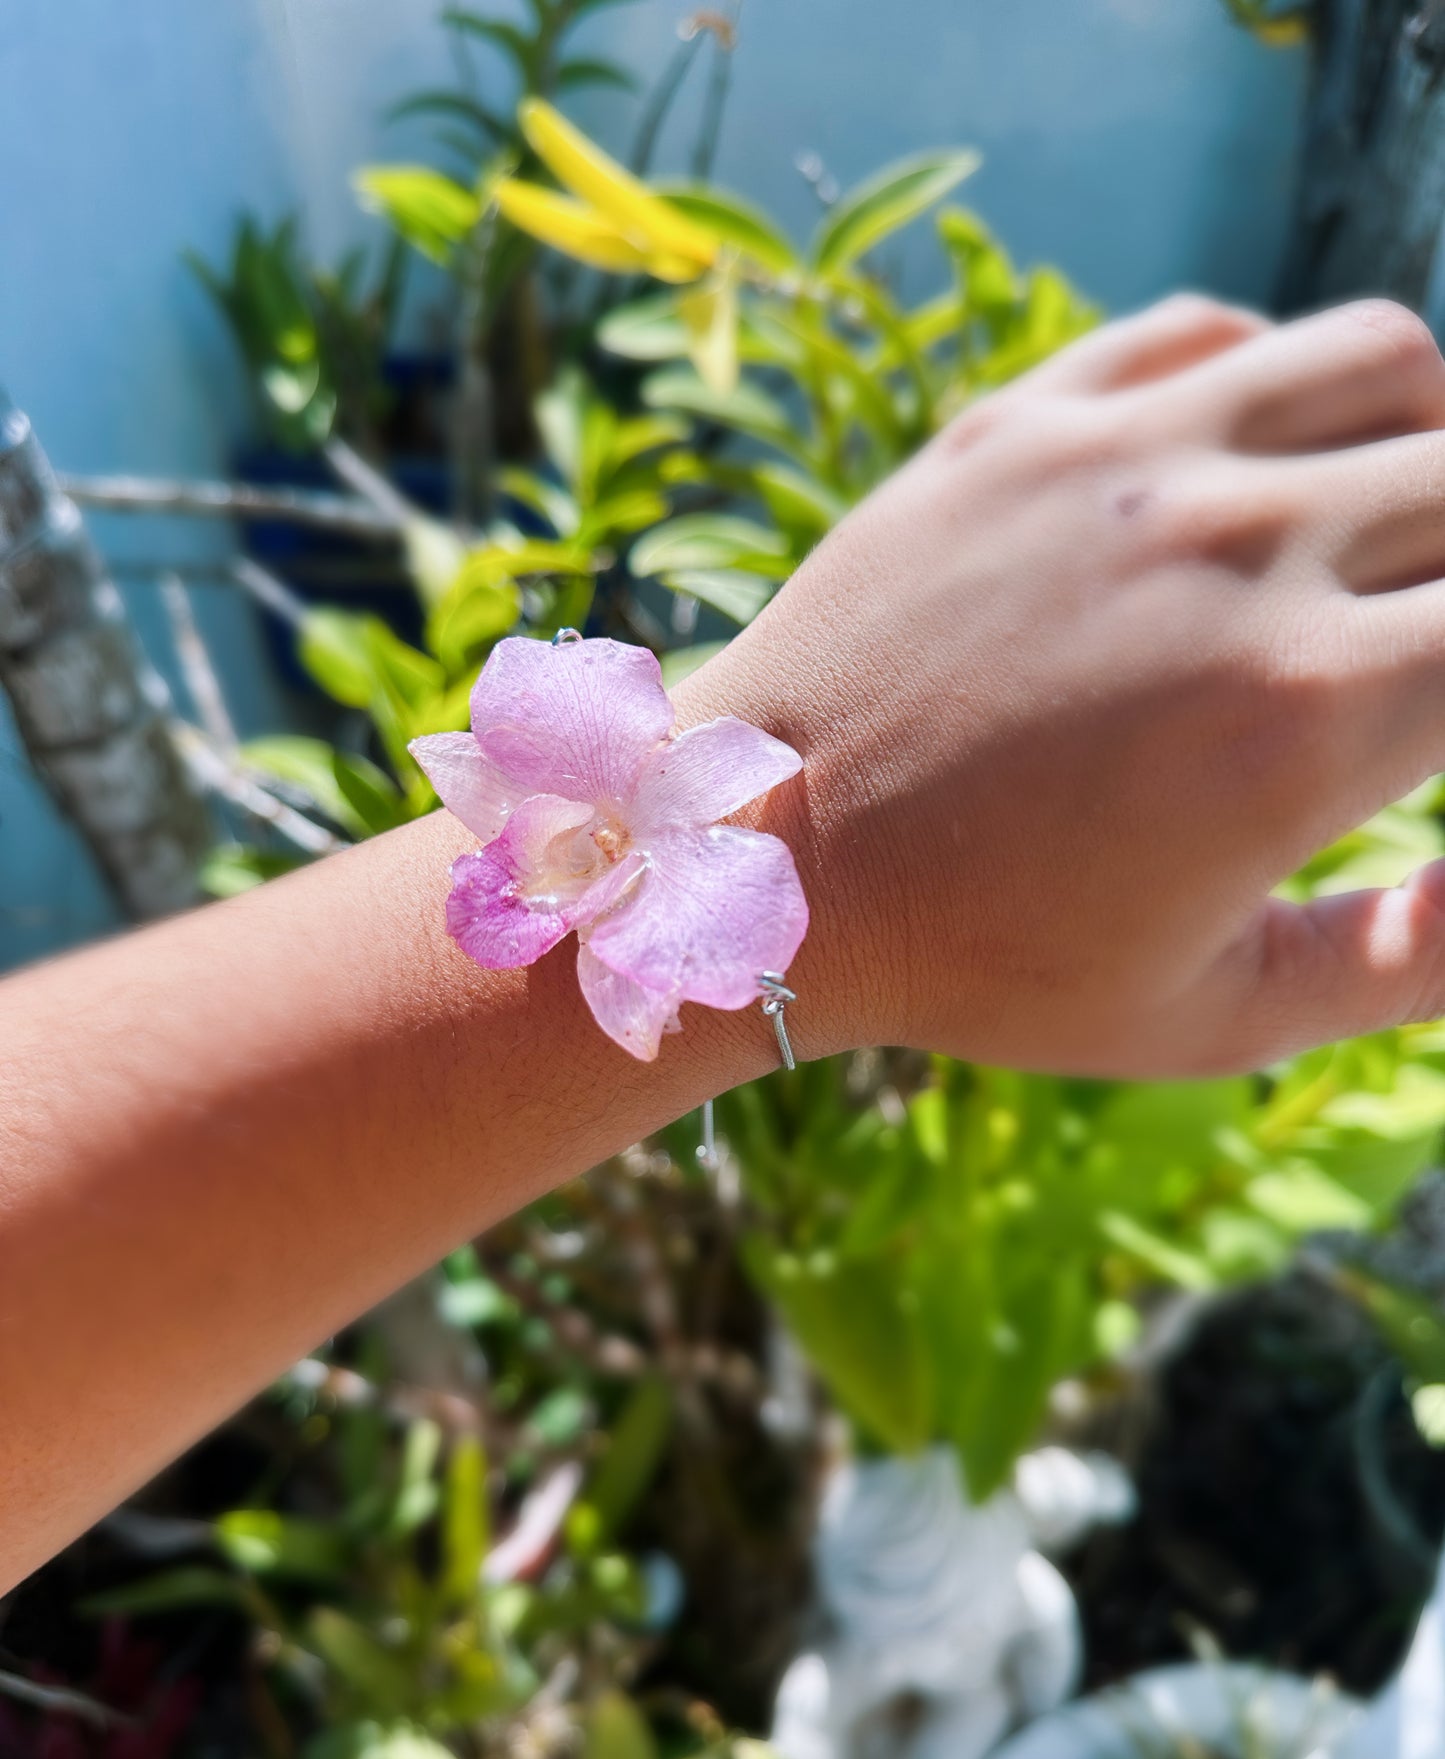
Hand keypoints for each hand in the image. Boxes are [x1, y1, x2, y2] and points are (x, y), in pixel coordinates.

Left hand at [684, 295, 1444, 1074]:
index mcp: (1306, 713)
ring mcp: (1126, 466)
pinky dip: (1266, 385)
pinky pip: (1212, 335)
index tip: (1428, 724)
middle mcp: (1237, 552)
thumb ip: (1405, 960)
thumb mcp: (1212, 1013)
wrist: (764, 859)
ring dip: (1417, 441)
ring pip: (1384, 361)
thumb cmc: (983, 957)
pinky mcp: (1028, 422)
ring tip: (1372, 529)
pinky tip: (1238, 475)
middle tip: (1404, 646)